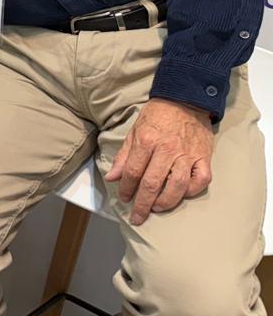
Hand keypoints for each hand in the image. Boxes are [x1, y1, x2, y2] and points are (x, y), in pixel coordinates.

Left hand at [106, 98, 214, 224]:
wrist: (185, 99)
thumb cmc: (157, 116)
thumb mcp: (135, 131)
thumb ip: (124, 156)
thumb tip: (112, 177)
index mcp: (147, 142)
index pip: (133, 172)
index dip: (126, 188)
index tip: (123, 198)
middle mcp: (167, 150)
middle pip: (153, 183)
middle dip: (143, 204)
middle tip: (137, 216)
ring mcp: (188, 155)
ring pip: (178, 186)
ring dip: (166, 201)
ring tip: (157, 208)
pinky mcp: (204, 157)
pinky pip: (201, 180)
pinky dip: (192, 191)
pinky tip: (182, 195)